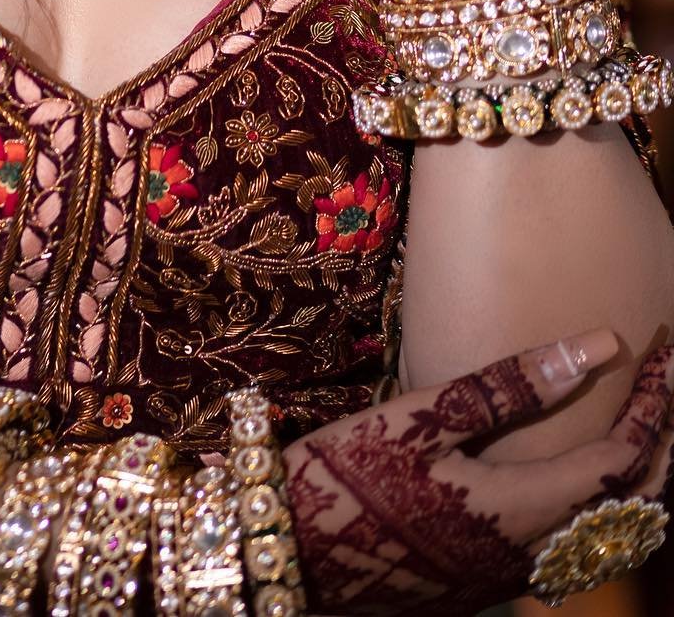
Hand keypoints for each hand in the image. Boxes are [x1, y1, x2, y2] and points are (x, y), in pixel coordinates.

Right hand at [283, 327, 673, 615]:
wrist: (293, 550)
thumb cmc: (350, 473)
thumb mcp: (424, 416)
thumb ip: (512, 385)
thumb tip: (597, 346)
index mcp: (525, 507)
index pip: (625, 460)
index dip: (655, 406)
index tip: (662, 352)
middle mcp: (535, 552)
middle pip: (638, 510)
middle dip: (663, 445)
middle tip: (666, 386)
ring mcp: (512, 575)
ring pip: (612, 537)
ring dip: (638, 482)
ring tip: (639, 426)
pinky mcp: (487, 582)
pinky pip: (574, 550)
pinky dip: (601, 509)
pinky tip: (578, 475)